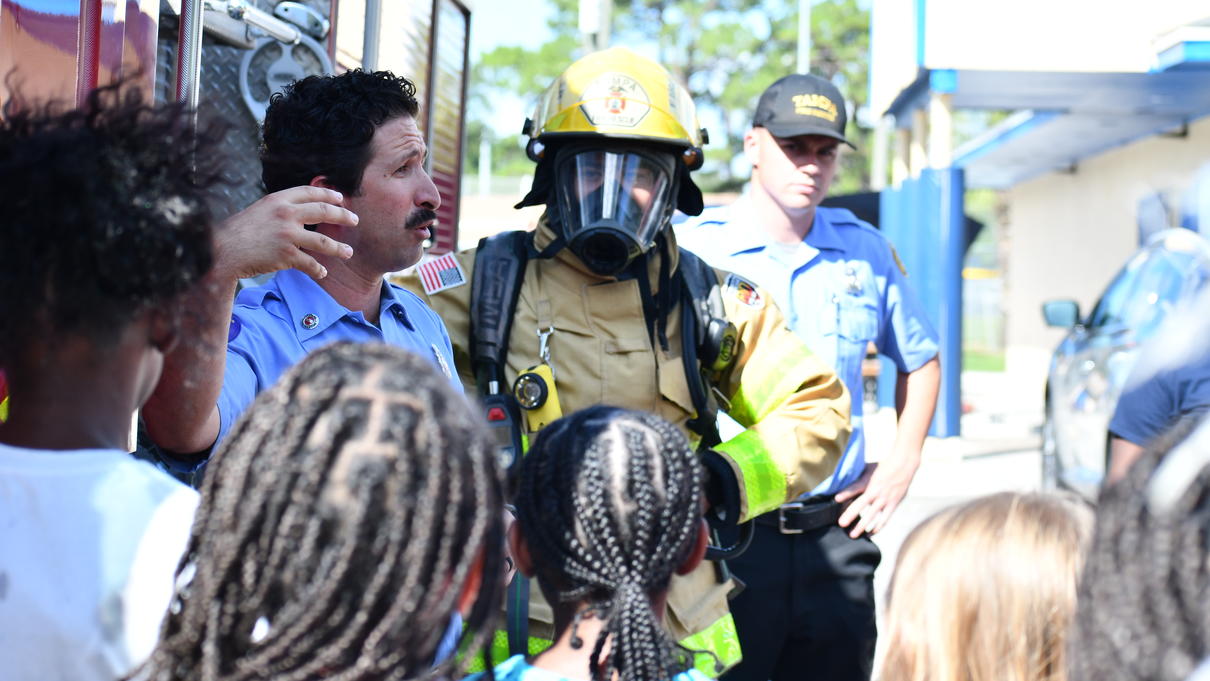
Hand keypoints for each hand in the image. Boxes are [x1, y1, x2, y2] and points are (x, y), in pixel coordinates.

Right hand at [214, 186, 357, 281]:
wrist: (222, 250)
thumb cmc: (238, 232)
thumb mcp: (259, 210)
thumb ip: (279, 209)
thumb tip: (298, 212)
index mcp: (278, 200)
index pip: (309, 192)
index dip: (328, 194)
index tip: (340, 198)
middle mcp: (285, 214)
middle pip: (323, 212)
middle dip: (342, 216)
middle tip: (354, 220)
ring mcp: (287, 235)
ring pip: (322, 241)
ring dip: (338, 248)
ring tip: (348, 252)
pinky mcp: (286, 255)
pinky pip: (310, 263)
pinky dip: (318, 269)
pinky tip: (323, 272)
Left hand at [834, 457, 917, 537]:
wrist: (903, 464)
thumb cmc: (883, 466)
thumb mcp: (868, 468)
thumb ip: (858, 477)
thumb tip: (843, 480)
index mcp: (868, 481)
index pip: (855, 487)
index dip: (846, 493)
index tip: (837, 499)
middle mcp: (876, 491)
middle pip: (861, 504)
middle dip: (850, 515)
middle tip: (841, 524)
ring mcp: (885, 499)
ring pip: (872, 516)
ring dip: (862, 526)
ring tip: (853, 535)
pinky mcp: (893, 504)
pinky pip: (884, 519)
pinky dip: (877, 527)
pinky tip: (870, 533)